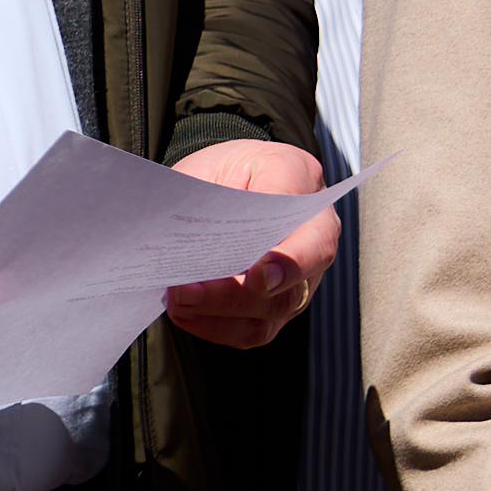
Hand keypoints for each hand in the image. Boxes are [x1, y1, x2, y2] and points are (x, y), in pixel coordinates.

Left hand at [163, 138, 337, 347]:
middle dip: (232, 297)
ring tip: (177, 302)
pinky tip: (184, 313)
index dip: (290, 263)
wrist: (238, 179)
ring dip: (219, 317)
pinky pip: (252, 330)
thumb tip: (192, 233)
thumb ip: (220, 197)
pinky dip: (215, 327)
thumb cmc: (234, 168)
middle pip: (288, 291)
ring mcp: (297, 282)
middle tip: (184, 291)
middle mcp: (312, 247)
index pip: (313, 240)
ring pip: (269, 317)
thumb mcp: (227, 160)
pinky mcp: (273, 306)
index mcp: (307, 202)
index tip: (257, 276)